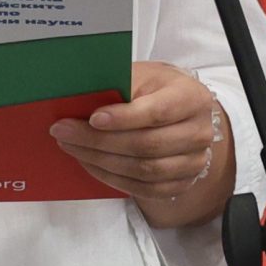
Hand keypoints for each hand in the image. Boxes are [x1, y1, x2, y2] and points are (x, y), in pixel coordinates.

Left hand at [50, 62, 230, 220]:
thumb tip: (80, 102)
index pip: (158, 112)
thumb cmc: (156, 89)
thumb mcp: (143, 76)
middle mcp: (200, 132)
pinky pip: (143, 189)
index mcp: (193, 98)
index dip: (124, 118)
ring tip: (72, 147)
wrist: (180, 112)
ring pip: (143, 170)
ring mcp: (194, 162)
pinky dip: (111, 178)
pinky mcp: (182, 183)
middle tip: (64, 132)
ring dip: (101, 161)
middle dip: (100, 142)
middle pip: (147, 145)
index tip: (92, 119)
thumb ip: (119, 87)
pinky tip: (90, 162)